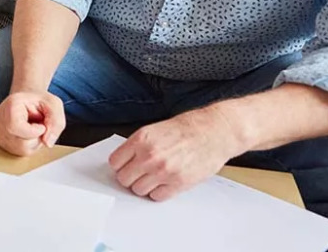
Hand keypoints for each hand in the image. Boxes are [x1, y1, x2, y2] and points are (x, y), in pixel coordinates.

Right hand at [0, 91, 65, 156]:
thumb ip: (56, 122)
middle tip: (38, 126)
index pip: (17, 127)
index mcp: (11, 105)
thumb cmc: (39, 102)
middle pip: (21, 143)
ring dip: (33, 143)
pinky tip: (26, 135)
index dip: (35, 131)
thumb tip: (48, 143)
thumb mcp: (54, 105)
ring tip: (32, 130)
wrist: (27, 101)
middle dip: (36, 138)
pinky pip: (17, 152)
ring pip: (20, 150)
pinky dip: (26, 146)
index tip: (41, 125)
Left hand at [108, 105, 243, 200]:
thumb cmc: (186, 129)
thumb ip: (136, 146)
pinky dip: (159, 192)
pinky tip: (165, 182)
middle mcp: (149, 155)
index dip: (120, 166)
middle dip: (130, 177)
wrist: (213, 132)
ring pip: (138, 190)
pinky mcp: (178, 183)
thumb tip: (122, 162)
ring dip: (144, 186)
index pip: (114, 162)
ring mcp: (163, 171)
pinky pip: (157, 196)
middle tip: (139, 174)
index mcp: (141, 140)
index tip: (125, 166)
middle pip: (124, 179)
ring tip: (154, 177)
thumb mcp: (154, 130)